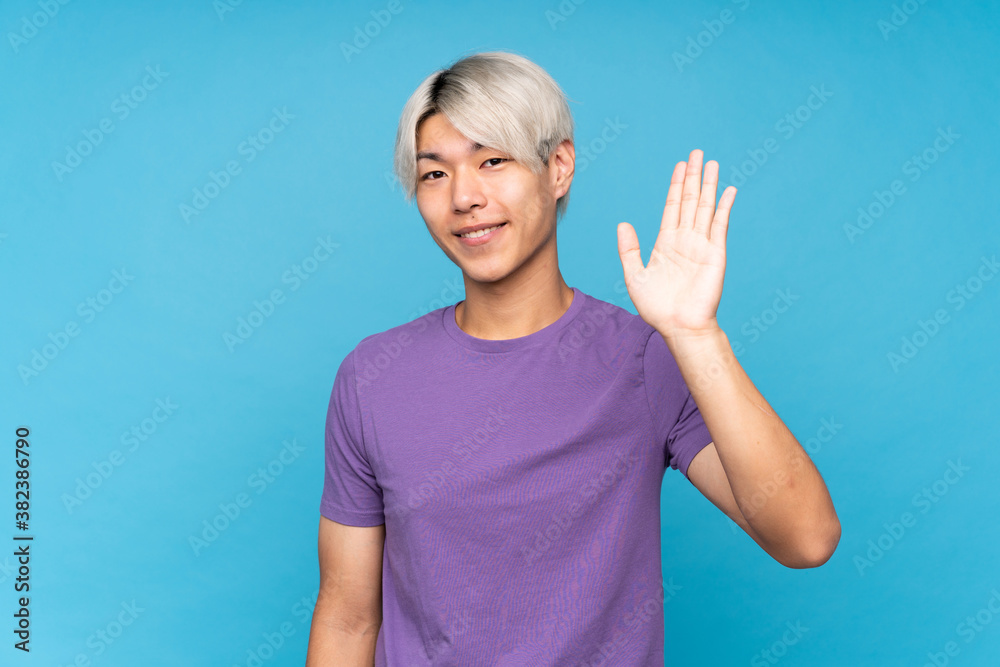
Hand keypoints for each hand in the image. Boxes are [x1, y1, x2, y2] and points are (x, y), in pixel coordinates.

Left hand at [616, 149, 736, 339]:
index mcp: (666, 243)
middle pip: (690, 200)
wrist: (679, 326)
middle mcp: (685, 240)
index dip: (676, 185)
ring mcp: (702, 245)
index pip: (673, 206)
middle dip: (693, 177)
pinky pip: (720, 225)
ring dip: (709, 185)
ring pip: (705, 207)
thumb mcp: (635, 275)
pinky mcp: (716, 254)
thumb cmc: (657, 307)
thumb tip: (622, 224)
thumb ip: (629, 249)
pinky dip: (724, 207)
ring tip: (712, 163)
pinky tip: (728, 191)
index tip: (680, 166)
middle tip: (697, 153)